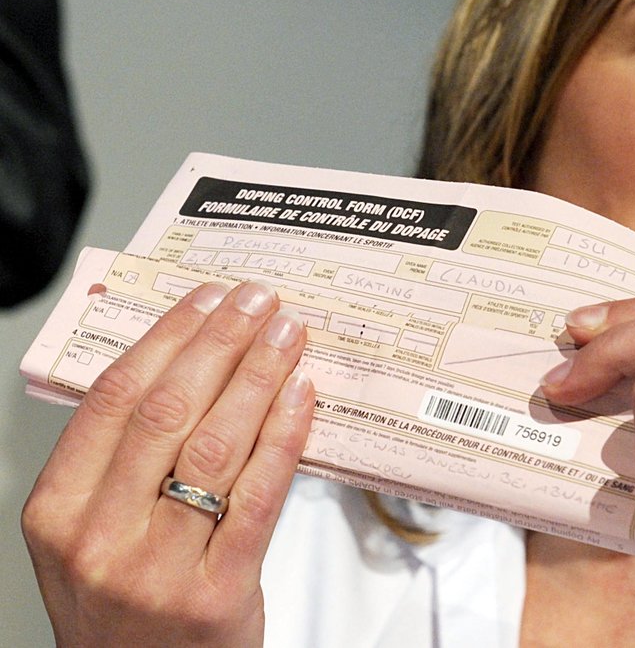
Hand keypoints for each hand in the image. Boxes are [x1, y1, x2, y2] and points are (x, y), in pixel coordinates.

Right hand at [22, 281, 314, 646]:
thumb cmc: (125, 610)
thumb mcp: (93, 536)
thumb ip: (123, 463)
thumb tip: (193, 367)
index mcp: (59, 513)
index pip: (114, 399)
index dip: (166, 338)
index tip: (204, 300)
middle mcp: (99, 538)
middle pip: (166, 410)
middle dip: (219, 342)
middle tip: (255, 301)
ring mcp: (157, 569)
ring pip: (214, 444)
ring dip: (257, 376)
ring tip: (284, 334)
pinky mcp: (216, 593)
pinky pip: (258, 495)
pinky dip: (283, 435)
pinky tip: (300, 395)